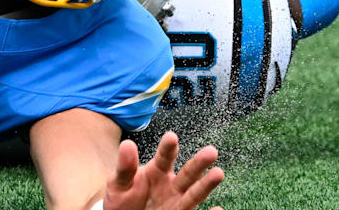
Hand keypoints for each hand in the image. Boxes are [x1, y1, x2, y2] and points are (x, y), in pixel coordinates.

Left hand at [104, 131, 223, 209]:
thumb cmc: (122, 199)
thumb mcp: (119, 183)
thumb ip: (125, 167)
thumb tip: (127, 144)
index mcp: (157, 171)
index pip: (164, 157)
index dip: (168, 147)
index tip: (171, 136)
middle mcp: (172, 185)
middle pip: (187, 173)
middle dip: (199, 163)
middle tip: (211, 151)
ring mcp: (177, 202)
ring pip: (195, 193)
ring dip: (207, 184)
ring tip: (218, 173)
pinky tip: (219, 209)